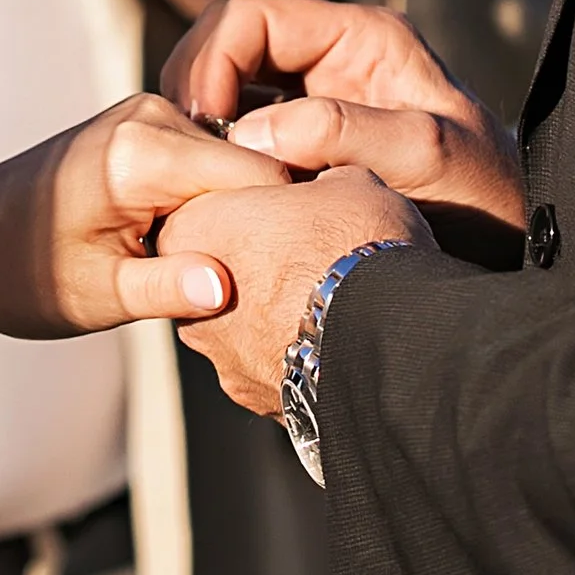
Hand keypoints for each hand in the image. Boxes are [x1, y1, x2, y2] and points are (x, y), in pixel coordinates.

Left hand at [0, 92, 295, 339]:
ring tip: (218, 271)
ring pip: (237, 167)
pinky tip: (194, 250)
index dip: (286, 225)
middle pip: (255, 167)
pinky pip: (209, 163)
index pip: (260, 176)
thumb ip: (167, 290)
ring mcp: (151, 114)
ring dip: (239, 217)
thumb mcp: (96, 296)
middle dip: (264, 222)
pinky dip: (214, 207)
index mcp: (143, 152)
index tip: (296, 272)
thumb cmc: (18, 273)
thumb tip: (228, 289)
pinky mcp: (149, 126)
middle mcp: (153, 116)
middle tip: (260, 286)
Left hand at [158, 165, 432, 415]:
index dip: (252, 200)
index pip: (207, 205)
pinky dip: (293, 352)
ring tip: (328, 300)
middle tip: (308, 250)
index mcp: (194, 228)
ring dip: (272, 311)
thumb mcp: (346, 181)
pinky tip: (332, 340)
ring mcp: (219, 353)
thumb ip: (316, 180)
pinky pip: (267, 363)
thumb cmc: (353, 245)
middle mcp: (189, 297)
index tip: (289, 201)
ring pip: (238, 323)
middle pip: (214, 268)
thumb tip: (327, 186)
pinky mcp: (251, 394)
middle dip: (254, 261)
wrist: (385, 336)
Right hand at [167, 0, 526, 229]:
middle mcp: (330, 59)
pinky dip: (217, 160)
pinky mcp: (304, 148)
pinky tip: (215, 197)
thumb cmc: (484, 199)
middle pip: (225, 48)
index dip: (210, 62)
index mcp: (360, 37)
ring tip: (194, 179)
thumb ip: (347, 133)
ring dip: (199, 130)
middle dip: (193, 93)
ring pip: (226, 94)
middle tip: (183, 153)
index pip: (249, 18)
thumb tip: (252, 136)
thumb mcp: (427, 157)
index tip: (200, 124)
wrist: (509, 248)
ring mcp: (315, 102)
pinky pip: (240, 137)